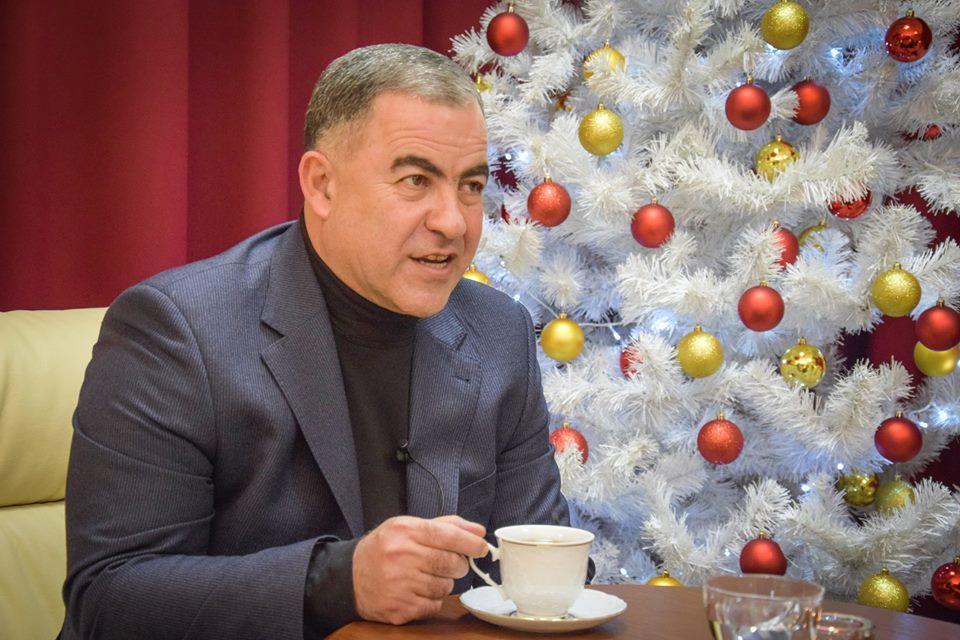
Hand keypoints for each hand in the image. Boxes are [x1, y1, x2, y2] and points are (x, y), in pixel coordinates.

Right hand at [352, 515, 487, 624]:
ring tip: (426, 576)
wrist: (349, 577)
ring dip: (443, 582)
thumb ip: (444, 526)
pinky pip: (434, 605)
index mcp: (404, 531)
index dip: (470, 543)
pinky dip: (432, 599)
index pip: (447, 535)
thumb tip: (478, 531)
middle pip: (451, 563)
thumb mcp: (407, 527)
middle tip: (452, 563)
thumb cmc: (384, 549)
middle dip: (458, 565)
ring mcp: (400, 585)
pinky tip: (417, 590)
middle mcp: (401, 556)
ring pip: (445, 586)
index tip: (482, 547)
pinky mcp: (400, 608)